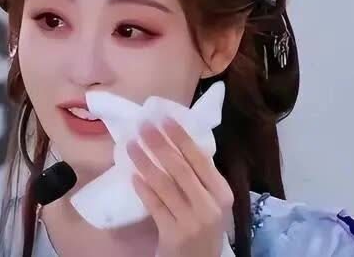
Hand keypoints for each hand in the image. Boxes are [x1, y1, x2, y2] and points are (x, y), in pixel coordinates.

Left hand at [127, 118, 233, 256]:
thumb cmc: (204, 228)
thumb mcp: (211, 202)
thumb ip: (200, 179)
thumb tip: (175, 142)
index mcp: (222, 192)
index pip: (200, 158)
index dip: (180, 136)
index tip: (164, 118)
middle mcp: (210, 205)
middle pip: (181, 167)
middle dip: (159, 144)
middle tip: (143, 126)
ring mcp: (192, 221)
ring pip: (164, 184)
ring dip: (145, 162)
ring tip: (131, 146)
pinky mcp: (174, 235)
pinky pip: (155, 206)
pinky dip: (143, 189)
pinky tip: (132, 176)